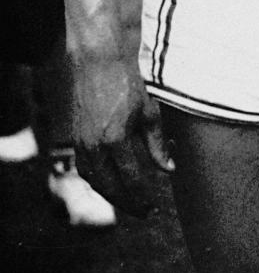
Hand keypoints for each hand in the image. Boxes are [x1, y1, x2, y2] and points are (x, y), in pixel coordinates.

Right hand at [72, 54, 173, 217]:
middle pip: (110, 187)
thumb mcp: (150, 111)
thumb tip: (169, 169)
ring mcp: (81, 142)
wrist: (97, 62)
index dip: (142, 197)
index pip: (131, 180)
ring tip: (129, 201)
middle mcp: (94, 145)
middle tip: (143, 211)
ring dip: (111, 195)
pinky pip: (84, 168)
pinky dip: (98, 180)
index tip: (152, 207)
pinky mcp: (74, 138)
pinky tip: (111, 183)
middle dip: (127, 203)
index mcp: (116, 139)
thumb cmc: (128, 82)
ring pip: (94, 181)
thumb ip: (158, 144)